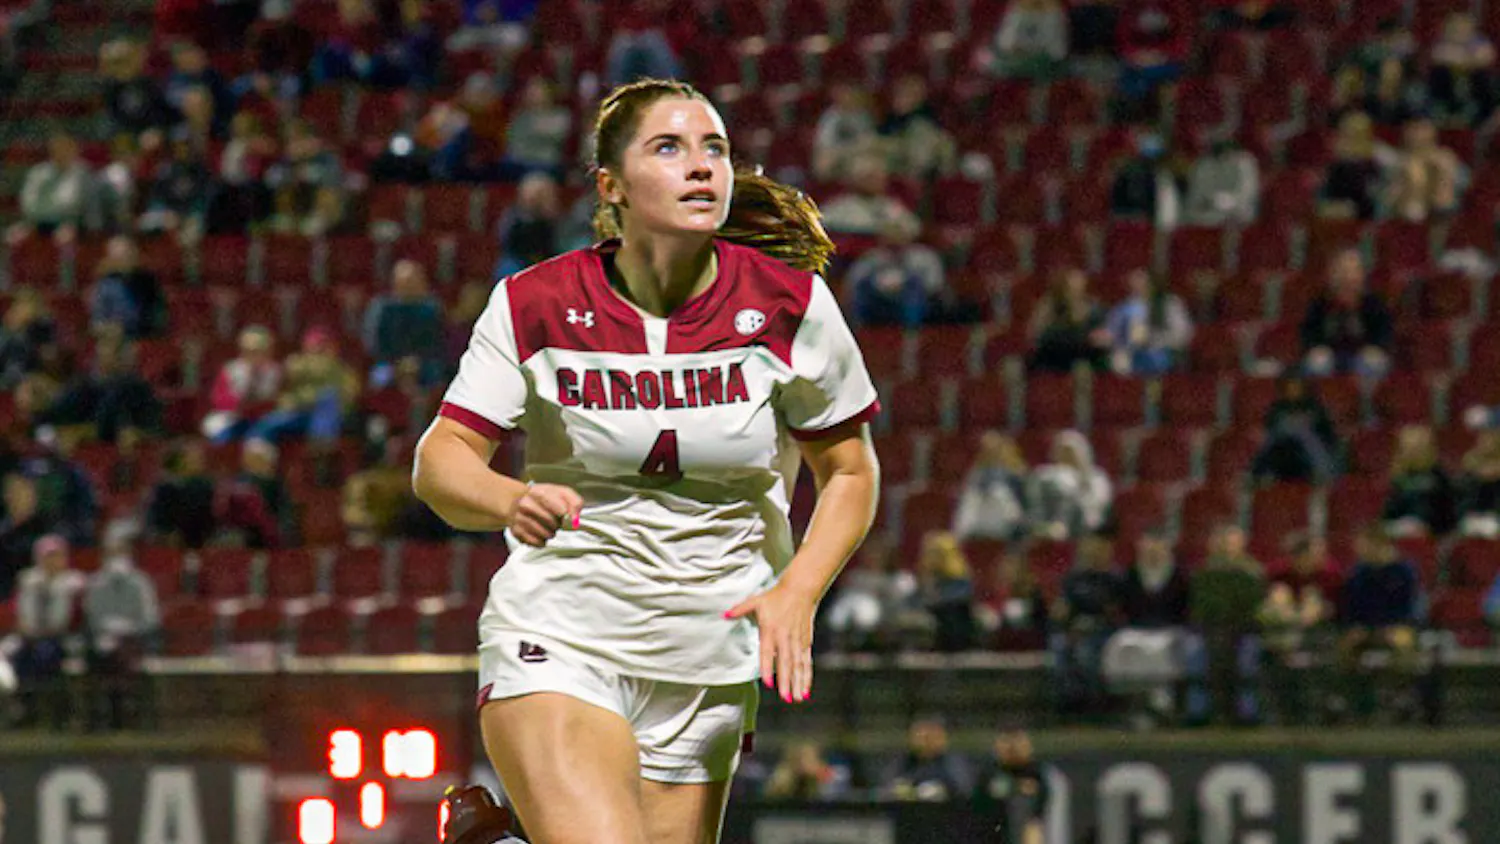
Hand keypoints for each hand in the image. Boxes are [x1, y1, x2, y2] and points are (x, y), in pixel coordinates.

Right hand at [504, 482, 582, 546]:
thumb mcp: (561, 493)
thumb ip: (574, 502)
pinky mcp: (516, 531)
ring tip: (548, 527)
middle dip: (558, 524)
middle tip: (555, 520)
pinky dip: (542, 541)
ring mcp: (519, 518)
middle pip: (551, 522)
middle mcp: (526, 504)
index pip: (557, 507)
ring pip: (545, 534)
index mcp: (538, 492)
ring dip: (551, 533)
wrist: (517, 500)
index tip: (564, 514)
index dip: (563, 513)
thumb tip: (575, 518)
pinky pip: (537, 542)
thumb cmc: (544, 498)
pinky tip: (540, 533)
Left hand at [725, 581, 818, 703]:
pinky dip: (807, 676)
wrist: (800, 589)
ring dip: (798, 683)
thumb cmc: (776, 596)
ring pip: (798, 665)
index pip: (768, 651)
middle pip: (786, 662)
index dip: (768, 667)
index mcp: (771, 629)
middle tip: (785, 698)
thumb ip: (740, 609)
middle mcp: (785, 637)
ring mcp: (797, 641)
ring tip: (797, 699)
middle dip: (786, 681)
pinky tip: (806, 690)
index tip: (768, 683)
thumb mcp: (756, 600)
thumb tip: (724, 615)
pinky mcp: (806, 642)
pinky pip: (806, 662)